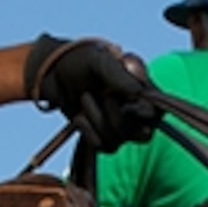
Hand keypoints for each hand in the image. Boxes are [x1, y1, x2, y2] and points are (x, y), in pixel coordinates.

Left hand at [27, 35, 161, 149]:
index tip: (124, 101)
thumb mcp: (98, 60)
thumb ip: (119, 75)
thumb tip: (137, 93)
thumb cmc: (78, 61)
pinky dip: (87, 130)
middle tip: (102, 95)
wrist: (51, 74)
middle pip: (143, 134)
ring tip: (85, 97)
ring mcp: (120, 127)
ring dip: (96, 119)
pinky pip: (102, 146)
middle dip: (117, 117)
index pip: (156, 112)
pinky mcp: (103, 138)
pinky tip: (80, 115)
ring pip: (119, 140)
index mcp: (142, 90)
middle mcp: (136, 111)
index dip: (142, 112)